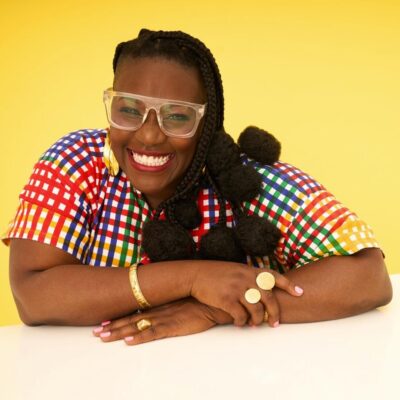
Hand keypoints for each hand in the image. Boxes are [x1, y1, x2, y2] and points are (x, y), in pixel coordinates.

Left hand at [93, 298, 232, 345]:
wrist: (215, 299)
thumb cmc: (201, 300)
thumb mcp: (182, 302)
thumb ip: (170, 306)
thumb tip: (161, 309)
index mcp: (160, 305)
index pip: (135, 313)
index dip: (118, 318)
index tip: (104, 322)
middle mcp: (158, 311)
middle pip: (131, 319)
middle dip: (112, 326)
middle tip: (96, 332)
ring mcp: (165, 318)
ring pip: (137, 326)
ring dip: (119, 332)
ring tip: (103, 337)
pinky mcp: (174, 326)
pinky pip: (154, 333)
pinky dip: (140, 337)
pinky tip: (128, 340)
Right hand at [190, 263, 302, 326]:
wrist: (196, 274)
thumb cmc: (216, 273)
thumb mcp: (235, 269)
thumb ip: (249, 277)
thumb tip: (263, 290)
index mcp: (250, 270)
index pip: (274, 276)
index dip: (289, 285)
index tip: (300, 293)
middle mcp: (246, 278)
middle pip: (269, 297)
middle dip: (275, 312)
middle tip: (275, 323)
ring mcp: (237, 288)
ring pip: (256, 309)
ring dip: (257, 320)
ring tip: (254, 325)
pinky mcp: (226, 299)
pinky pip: (240, 316)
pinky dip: (242, 322)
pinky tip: (239, 323)